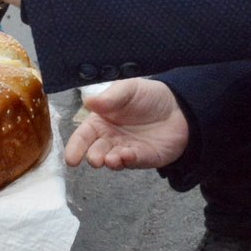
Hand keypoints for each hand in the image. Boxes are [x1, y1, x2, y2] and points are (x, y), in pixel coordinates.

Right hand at [63, 78, 187, 169]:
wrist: (180, 106)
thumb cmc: (149, 96)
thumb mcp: (129, 89)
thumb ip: (110, 97)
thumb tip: (88, 102)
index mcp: (101, 121)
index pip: (83, 136)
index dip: (75, 147)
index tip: (70, 159)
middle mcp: (111, 138)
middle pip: (96, 151)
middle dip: (94, 157)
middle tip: (95, 159)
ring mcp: (127, 149)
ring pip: (113, 160)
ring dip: (110, 161)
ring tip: (111, 159)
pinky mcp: (144, 157)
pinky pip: (134, 162)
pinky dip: (129, 160)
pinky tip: (127, 155)